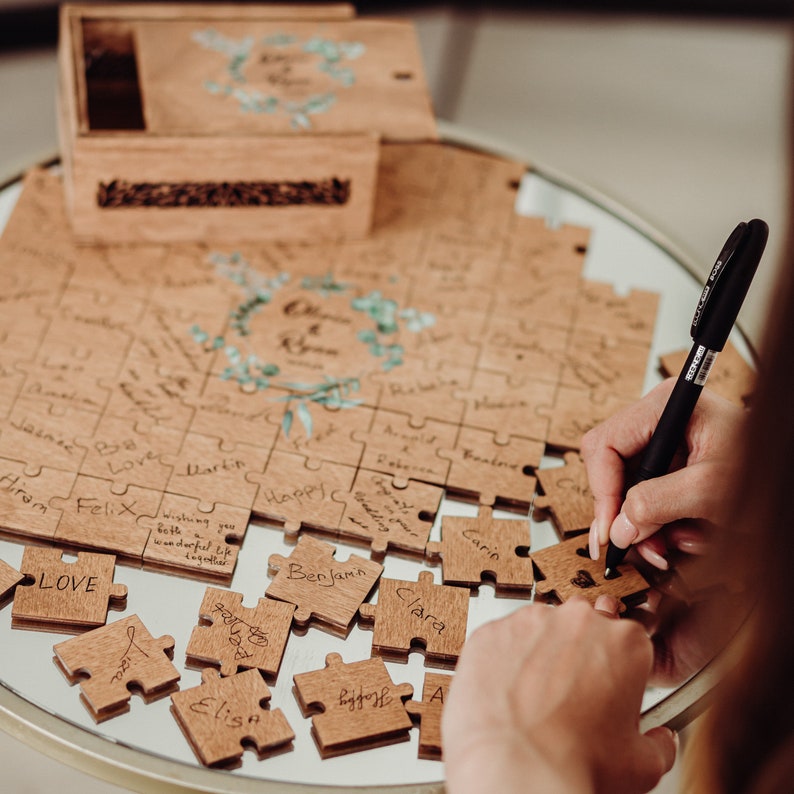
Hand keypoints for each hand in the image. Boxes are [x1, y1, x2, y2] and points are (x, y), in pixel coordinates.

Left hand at [442, 598, 676, 793]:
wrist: (515, 771)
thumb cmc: (575, 765)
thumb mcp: (642, 765)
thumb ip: (659, 744)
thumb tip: (661, 741)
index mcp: (625, 643)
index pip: (627, 639)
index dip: (617, 666)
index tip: (607, 685)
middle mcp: (578, 621)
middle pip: (583, 626)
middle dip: (579, 653)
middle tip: (571, 695)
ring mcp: (530, 622)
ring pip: (540, 629)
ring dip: (540, 654)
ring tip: (535, 699)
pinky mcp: (492, 631)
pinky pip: (502, 639)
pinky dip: (504, 660)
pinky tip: (508, 693)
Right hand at [580, 378, 744, 568]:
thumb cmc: (767, 469)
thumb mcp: (712, 490)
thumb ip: (659, 505)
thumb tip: (618, 528)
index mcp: (666, 406)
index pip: (606, 444)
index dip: (602, 489)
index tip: (609, 529)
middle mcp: (658, 419)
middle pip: (610, 466)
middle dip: (621, 510)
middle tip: (631, 546)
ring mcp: (663, 442)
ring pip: (626, 486)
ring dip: (642, 523)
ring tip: (664, 550)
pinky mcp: (671, 465)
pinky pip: (645, 495)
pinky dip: (657, 522)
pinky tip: (680, 536)